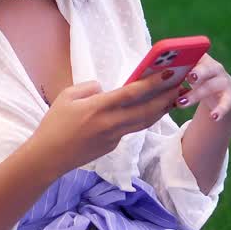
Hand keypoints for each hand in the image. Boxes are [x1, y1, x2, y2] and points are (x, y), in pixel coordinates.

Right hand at [29, 70, 186, 177]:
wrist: (49, 157)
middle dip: (166, 97)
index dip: (154, 82)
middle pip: (146, 110)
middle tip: (181, 85)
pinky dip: (141, 119)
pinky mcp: (112, 146)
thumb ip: (89, 88)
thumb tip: (105, 88)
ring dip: (160, 110)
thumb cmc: (54, 124)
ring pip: (143, 122)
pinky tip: (148, 111)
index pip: (132, 93)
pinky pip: (130, 129)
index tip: (170, 72)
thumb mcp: (66, 96)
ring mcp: (113, 137)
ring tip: (173, 98)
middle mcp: (111, 123)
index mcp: (99, 107)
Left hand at [176, 54, 230, 121]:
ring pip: (210, 87)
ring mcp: (224, 83)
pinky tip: (214, 117)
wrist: (227, 95)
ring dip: (196, 95)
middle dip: (197, 72)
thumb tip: (147, 73)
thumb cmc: (200, 82)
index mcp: (203, 59)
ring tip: (181, 103)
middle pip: (206, 69)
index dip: (189, 56)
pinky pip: (226, 104)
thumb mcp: (189, 75)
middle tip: (187, 78)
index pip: (196, 54)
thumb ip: (175, 72)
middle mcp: (215, 68)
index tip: (179, 59)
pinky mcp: (230, 98)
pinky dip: (220, 111)